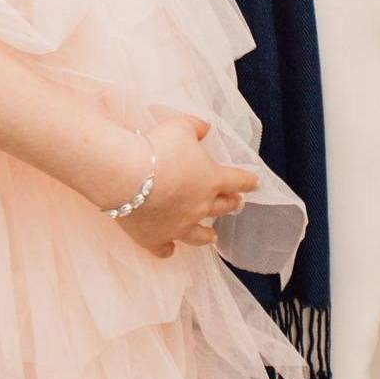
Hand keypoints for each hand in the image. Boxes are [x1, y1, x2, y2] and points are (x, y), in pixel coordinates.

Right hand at [111, 117, 259, 257]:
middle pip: (222, 207)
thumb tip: (205, 127)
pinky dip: (167, 249)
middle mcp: (200, 206)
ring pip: (199, 235)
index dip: (248, 181)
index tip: (256, 184)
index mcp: (212, 179)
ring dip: (208, 235)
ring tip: (213, 237)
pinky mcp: (155, 238)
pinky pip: (164, 248)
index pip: (238, 181)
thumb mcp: (180, 127)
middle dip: (231, 204)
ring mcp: (178, 226)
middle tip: (236, 204)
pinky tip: (169, 250)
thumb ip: (196, 127)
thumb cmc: (156, 148)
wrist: (123, 175)